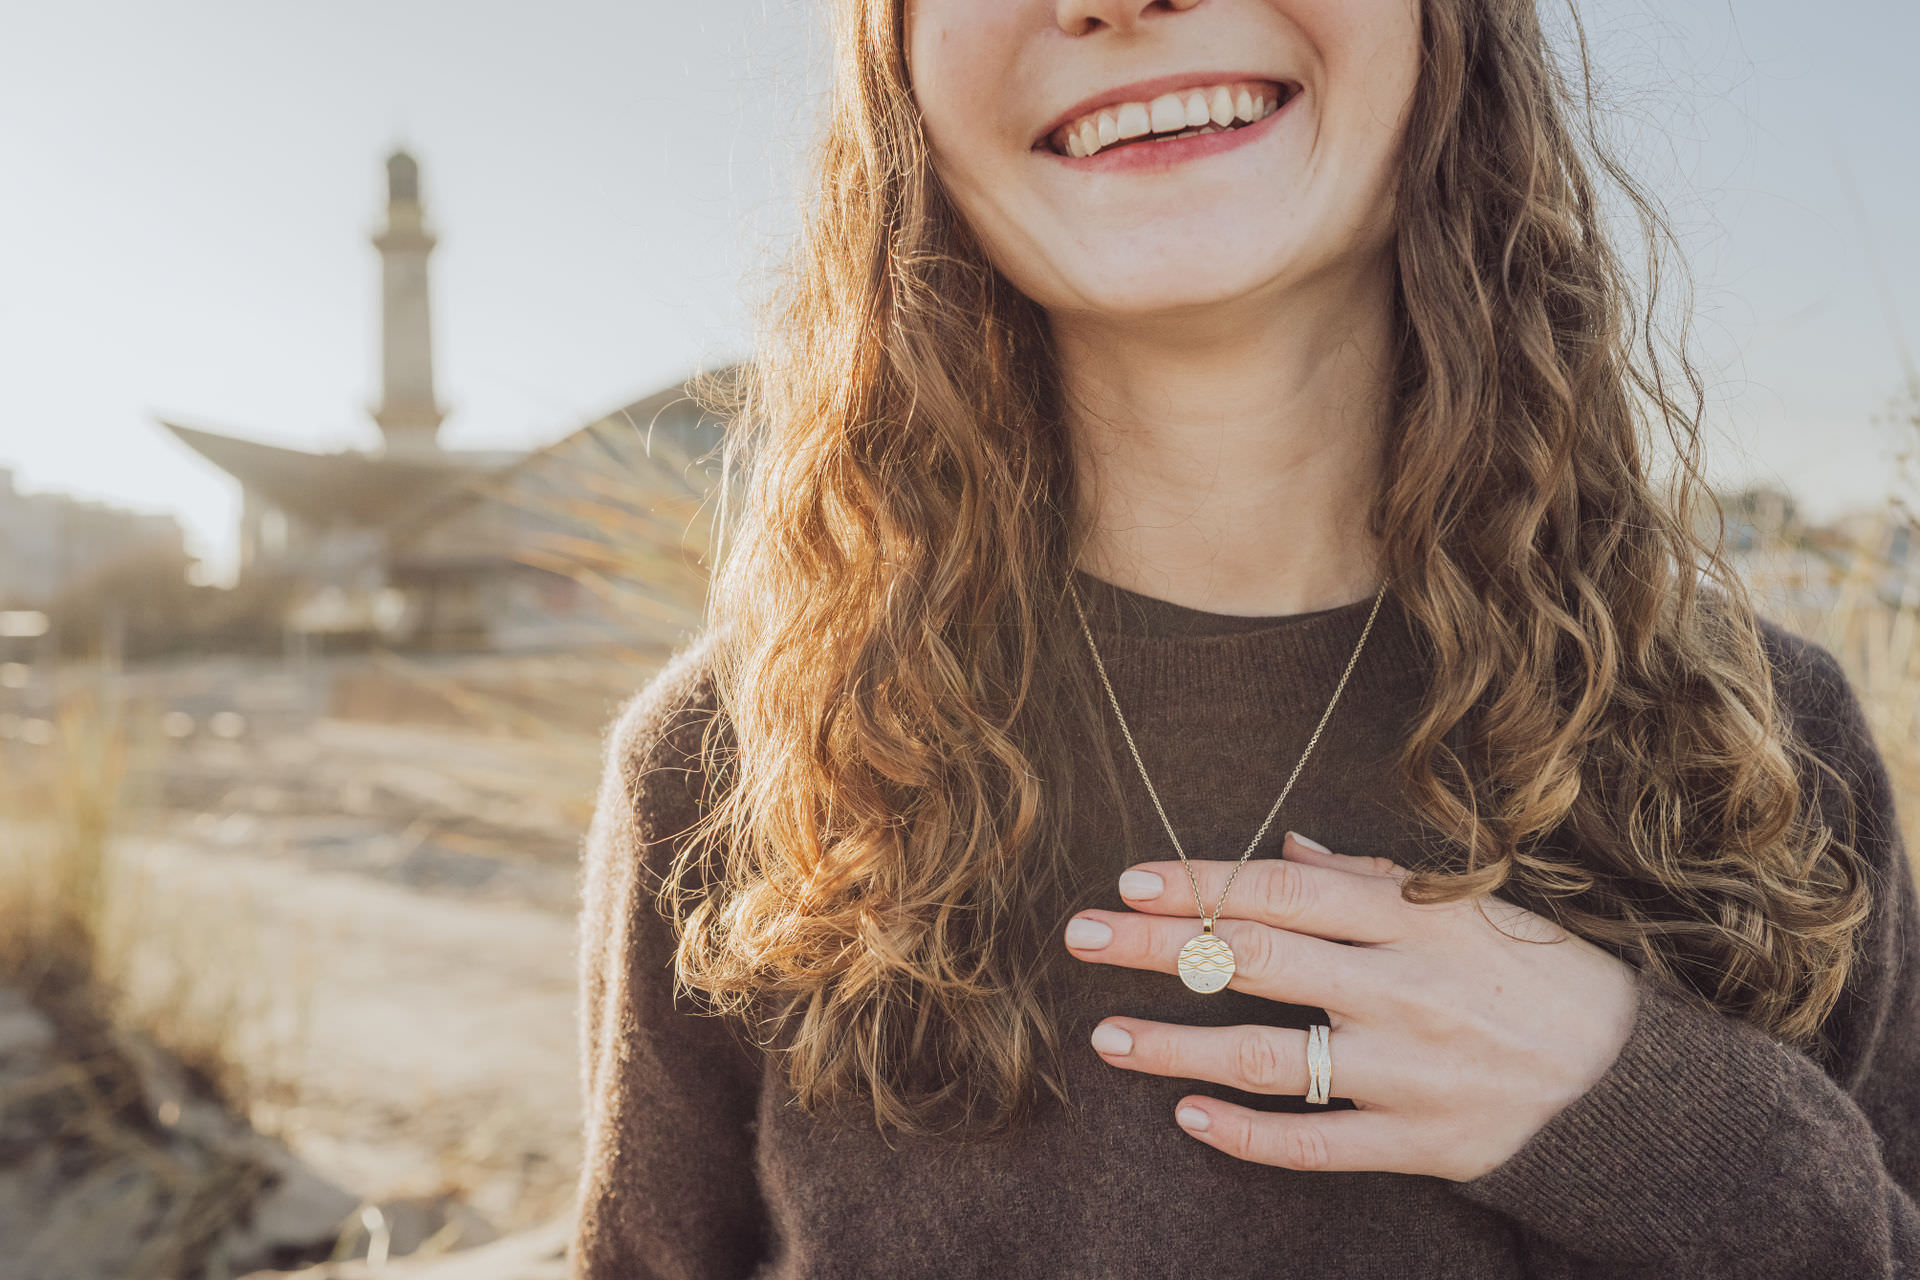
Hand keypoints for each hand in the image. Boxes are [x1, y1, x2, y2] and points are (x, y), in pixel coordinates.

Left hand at [1061, 831, 1640, 1180]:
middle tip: (1081, 938)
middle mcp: (1404, 989)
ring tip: (1107, 1037)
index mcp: (1415, 918)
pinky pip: (1315, 1144)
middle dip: (1156, 947)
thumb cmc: (1537, 974)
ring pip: (1269, 1058)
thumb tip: (1289, 850)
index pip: (1282, 891)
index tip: (1130, 880)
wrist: (1632, 1084)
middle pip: (1254, 960)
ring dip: (1176, 1047)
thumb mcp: (1471, 904)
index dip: (1201, 883)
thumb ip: (1375, 880)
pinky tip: (1188, 1116)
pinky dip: (1246, 1134)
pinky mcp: (1420, 1144)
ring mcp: (1408, 1071)